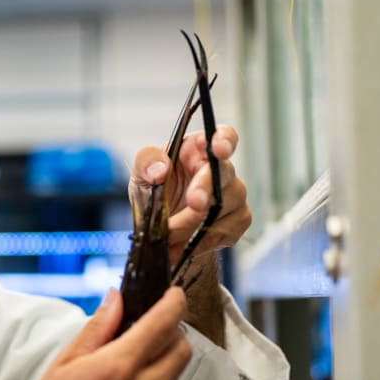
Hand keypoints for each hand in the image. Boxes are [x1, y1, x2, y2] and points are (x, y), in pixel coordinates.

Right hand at [0, 288, 192, 379]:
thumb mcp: (64, 364)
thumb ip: (98, 329)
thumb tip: (116, 300)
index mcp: (119, 367)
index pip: (163, 323)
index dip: (173, 303)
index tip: (174, 296)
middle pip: (181, 350)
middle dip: (170, 336)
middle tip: (149, 336)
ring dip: (160, 371)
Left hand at [129, 124, 251, 261]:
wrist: (162, 227)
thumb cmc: (156, 190)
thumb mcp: (142, 173)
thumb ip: (146, 162)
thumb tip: (160, 169)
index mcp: (198, 149)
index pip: (223, 135)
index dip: (225, 140)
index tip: (220, 149)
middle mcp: (221, 169)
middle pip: (223, 177)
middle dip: (205, 192)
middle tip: (191, 204)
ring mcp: (234, 195)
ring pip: (224, 208)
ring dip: (193, 225)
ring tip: (170, 235)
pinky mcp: (238, 220)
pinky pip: (226, 232)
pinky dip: (202, 241)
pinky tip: (184, 244)